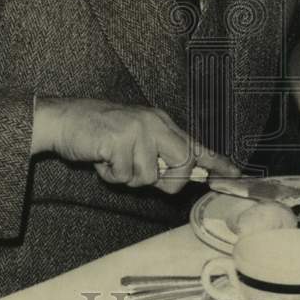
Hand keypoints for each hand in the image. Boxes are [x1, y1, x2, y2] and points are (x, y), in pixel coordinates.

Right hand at [31, 98, 239, 193]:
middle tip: (137, 170)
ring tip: (112, 160)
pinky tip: (102, 158)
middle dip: (165, 179)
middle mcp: (155, 123)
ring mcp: (138, 129)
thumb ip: (157, 155)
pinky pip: (125, 175)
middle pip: (182, 164)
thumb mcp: (134, 139)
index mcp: (161, 123)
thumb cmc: (98, 133)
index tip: (235, 173)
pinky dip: (110, 175)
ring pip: (149, 176)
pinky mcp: (119, 139)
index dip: (216, 161)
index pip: (195, 144)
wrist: (64, 119)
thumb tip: (181, 177)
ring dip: (127, 177)